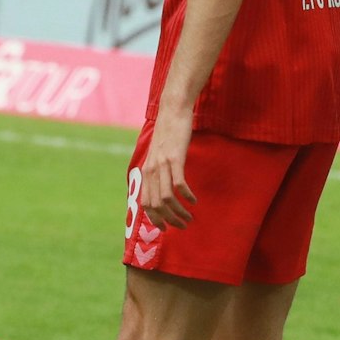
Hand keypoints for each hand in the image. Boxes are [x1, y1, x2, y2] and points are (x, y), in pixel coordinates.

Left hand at [138, 106, 197, 228]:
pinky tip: (194, 200)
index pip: (146, 204)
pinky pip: (179, 184)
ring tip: (190, 218)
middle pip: (156, 205)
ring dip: (179, 212)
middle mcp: (151, 170)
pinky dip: (186, 196)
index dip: (155, 219)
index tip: (166, 228)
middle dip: (169, 220)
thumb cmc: (169, 133)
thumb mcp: (159, 154)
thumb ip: (158, 169)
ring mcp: (162, 165)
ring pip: (167, 199)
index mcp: (146, 172)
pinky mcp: (175, 158)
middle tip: (183, 226)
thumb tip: (163, 186)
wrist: (172, 111)